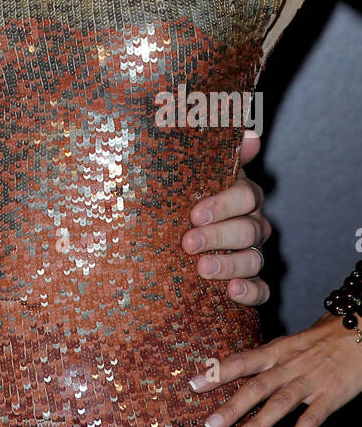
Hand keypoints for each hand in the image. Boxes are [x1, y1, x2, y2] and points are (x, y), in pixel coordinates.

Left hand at [181, 141, 270, 304]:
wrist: (165, 232)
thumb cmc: (178, 196)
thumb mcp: (188, 172)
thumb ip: (214, 152)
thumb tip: (250, 134)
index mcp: (240, 194)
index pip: (245, 196)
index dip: (223, 205)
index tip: (195, 214)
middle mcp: (251, 222)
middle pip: (249, 230)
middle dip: (218, 236)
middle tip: (189, 243)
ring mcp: (252, 253)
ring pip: (254, 260)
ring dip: (230, 265)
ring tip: (203, 269)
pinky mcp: (248, 281)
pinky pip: (262, 290)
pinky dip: (250, 292)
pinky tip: (232, 291)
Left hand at [188, 313, 361, 426]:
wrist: (361, 331)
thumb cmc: (325, 337)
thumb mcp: (292, 341)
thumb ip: (270, 356)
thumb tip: (242, 366)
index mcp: (278, 350)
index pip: (242, 361)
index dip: (217, 372)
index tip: (192, 384)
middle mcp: (290, 365)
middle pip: (256, 386)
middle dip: (231, 406)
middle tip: (210, 425)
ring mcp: (310, 381)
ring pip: (279, 404)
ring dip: (257, 424)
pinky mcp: (331, 396)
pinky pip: (311, 420)